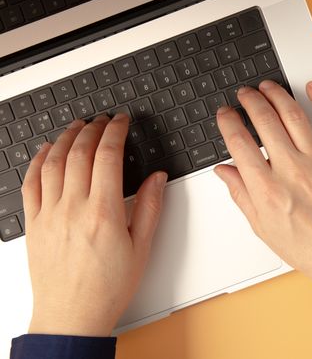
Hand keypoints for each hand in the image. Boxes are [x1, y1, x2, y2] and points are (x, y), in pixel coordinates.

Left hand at [21, 115, 166, 336]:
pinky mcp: (34, 223)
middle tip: (103, 119)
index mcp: (104, 212)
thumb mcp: (141, 248)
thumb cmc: (107, 288)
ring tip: (77, 126)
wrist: (72, 315)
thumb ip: (149, 208)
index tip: (121, 121)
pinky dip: (38, 161)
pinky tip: (46, 151)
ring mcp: (49, 214)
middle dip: (92, 129)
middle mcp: (73, 209)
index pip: (108, 156)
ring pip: (54, 163)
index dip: (115, 132)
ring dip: (66, 138)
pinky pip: (31, 183)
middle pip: (80, 153)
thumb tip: (156, 178)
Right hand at [213, 81, 311, 294]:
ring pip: (294, 115)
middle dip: (250, 101)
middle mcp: (291, 170)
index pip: (239, 143)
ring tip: (267, 87)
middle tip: (244, 94)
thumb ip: (241, 194)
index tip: (225, 114)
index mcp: (267, 189)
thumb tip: (224, 171)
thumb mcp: (262, 227)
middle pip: (264, 121)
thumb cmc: (309, 248)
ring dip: (277, 95)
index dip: (228, 122)